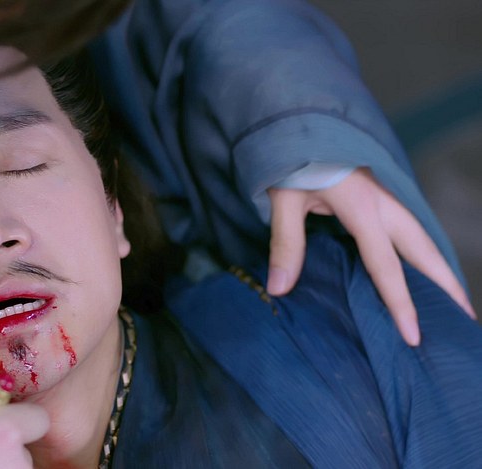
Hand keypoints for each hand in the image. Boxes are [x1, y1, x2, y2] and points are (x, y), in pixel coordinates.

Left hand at [266, 168, 474, 345]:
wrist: (302, 119)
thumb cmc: (292, 159)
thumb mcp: (283, 198)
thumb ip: (285, 243)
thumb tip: (279, 289)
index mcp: (362, 207)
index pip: (386, 265)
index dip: (400, 303)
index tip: (414, 336)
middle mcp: (385, 203)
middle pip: (424, 251)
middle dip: (447, 286)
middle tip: (466, 321)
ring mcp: (388, 198)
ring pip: (424, 239)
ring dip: (441, 270)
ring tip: (457, 303)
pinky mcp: (384, 196)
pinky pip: (411, 230)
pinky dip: (425, 254)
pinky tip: (428, 273)